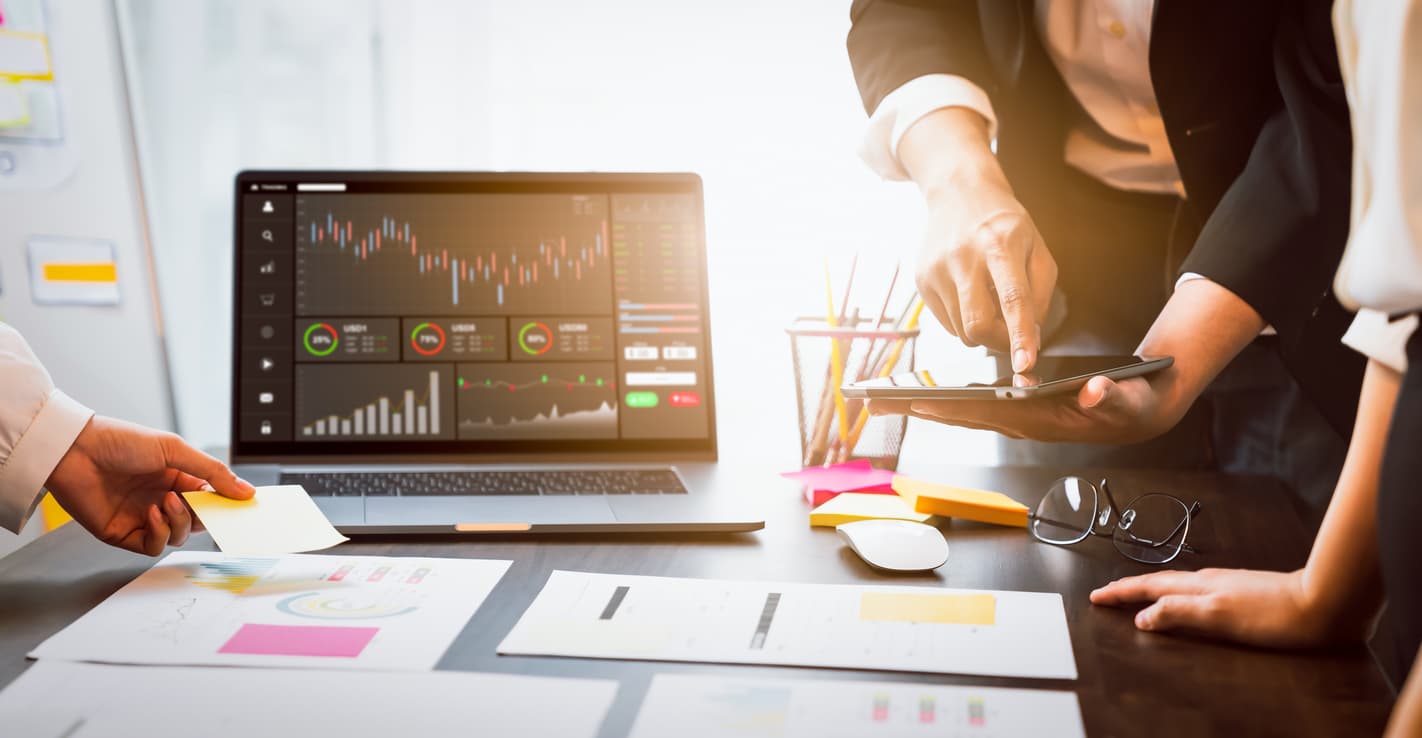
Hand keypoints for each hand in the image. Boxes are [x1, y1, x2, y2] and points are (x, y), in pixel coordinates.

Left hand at [45, 416, 254, 554]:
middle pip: (196, 522)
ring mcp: (142, 517)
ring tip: (166, 502)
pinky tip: (151, 514)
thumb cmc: (121, 442)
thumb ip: (213, 472)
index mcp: (176, 478)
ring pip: (178, 537)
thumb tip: (246, 491)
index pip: (209, 499)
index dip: (223, 504)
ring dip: (178, 523)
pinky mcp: (123, 533)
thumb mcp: (175, 450)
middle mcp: (161, 499)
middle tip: (200, 504)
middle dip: (203, 516)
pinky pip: (152, 546)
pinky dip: (158, 534)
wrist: (76, 451)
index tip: (240, 507)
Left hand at [869, 373, 1172, 442]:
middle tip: (876, 404)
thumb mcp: (1129, 399)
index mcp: (1042, 422)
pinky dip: (949, 401)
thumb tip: (1092, 390)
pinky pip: (977, 406)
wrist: (1141, 411)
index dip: (953, 408)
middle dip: (921, 410)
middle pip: (964, 416)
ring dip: (928, 407)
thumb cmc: (1132, 405)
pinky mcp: (1020, 410)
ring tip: (888, 400)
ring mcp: (1020, 419)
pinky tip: (926, 396)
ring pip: (966, 413)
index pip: (989, 413)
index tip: (917, 404)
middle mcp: (1023, 424)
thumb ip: (1110, 396)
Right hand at [900, 108, 1056, 371]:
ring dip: (982, 329)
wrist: (958, 193)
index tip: (1025, 363)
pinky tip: (969, 294)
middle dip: (998, 341)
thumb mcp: (1037, 248)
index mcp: (1000, 245)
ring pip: (961, 330)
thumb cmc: (1005, 224)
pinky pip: (947, 323)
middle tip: (1011, 335)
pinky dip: (964, 320)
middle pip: (977, 325)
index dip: (1020, 335)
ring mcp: (937, 270)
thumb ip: (1039, 295)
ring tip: (988, 300)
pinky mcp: (921, 281)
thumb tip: (1029, 339)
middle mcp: (963, 257)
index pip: (1012, 299)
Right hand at [1090, 568, 1362, 648]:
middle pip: (1159, 582)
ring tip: (1137, 595)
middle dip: (1129, 588)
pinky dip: (1177, 594)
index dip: (1121, 593)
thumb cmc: (1273, 614)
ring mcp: (1226, 584)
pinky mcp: (1242, 591)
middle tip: (1107, 594)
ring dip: (1152, 589)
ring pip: (1177, 584)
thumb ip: (1178, 613)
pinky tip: (1186, 599)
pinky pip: (1196, 589)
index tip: (1096, 597)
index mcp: (1197, 587)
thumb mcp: (1219, 617)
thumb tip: (1142, 617)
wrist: (1323, 603)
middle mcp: (1208, 581)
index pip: (1149, 588)